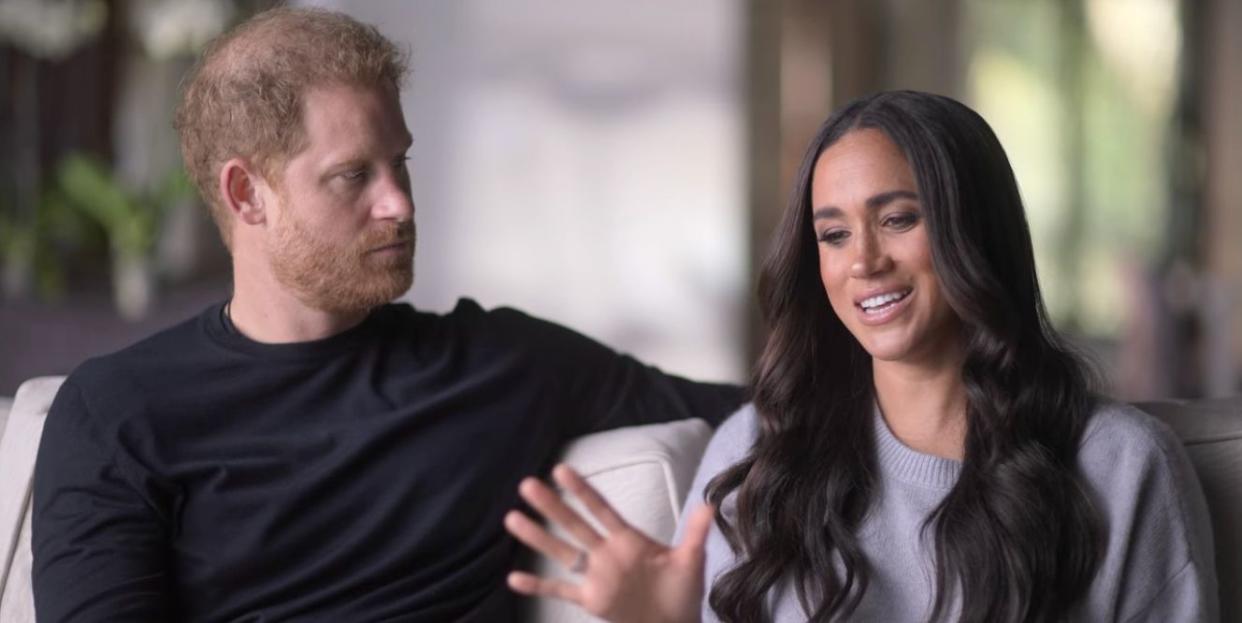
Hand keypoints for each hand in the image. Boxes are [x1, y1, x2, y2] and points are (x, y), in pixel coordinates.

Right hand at [505, 464, 713, 622]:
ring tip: (512, 519)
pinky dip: (537, 587)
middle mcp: (606, 553)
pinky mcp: (591, 599)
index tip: (561, 470)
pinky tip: (513, 578)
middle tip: (527, 484)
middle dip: (552, 506)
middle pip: (574, 525)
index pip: (600, 509)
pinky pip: (559, 591)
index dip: (582, 491)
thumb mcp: (691, 560)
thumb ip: (695, 533)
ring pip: (561, 552)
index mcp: (628, 539)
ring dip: (538, 537)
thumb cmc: (683, 592)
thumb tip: (709, 504)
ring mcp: (596, 576)